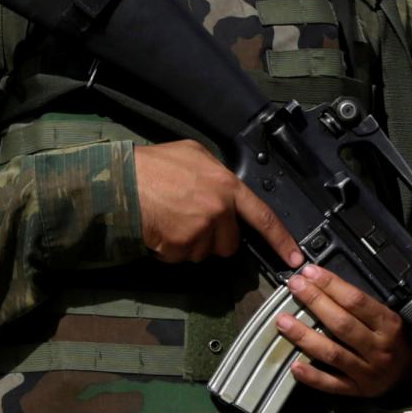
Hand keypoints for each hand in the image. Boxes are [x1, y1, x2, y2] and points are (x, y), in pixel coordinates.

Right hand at [135, 142, 301, 267]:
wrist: (117, 180)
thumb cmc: (152, 165)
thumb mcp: (194, 155)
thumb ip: (217, 173)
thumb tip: (226, 186)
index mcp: (227, 186)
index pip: (264, 217)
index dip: (281, 240)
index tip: (294, 258)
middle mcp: (218, 209)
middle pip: (229, 244)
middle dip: (214, 239)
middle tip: (191, 221)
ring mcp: (199, 229)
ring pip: (204, 253)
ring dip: (189, 244)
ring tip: (170, 220)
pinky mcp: (179, 245)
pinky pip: (180, 257)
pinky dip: (170, 250)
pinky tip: (159, 229)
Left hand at [281, 264, 411, 399]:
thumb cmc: (397, 340)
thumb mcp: (391, 318)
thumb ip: (364, 307)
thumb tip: (327, 285)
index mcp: (389, 325)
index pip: (357, 301)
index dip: (331, 285)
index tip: (311, 272)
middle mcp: (379, 348)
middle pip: (342, 324)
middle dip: (315, 302)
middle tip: (295, 286)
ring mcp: (367, 371)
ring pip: (332, 353)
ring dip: (304, 336)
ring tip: (282, 321)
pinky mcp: (357, 390)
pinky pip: (331, 384)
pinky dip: (312, 376)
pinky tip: (294, 365)